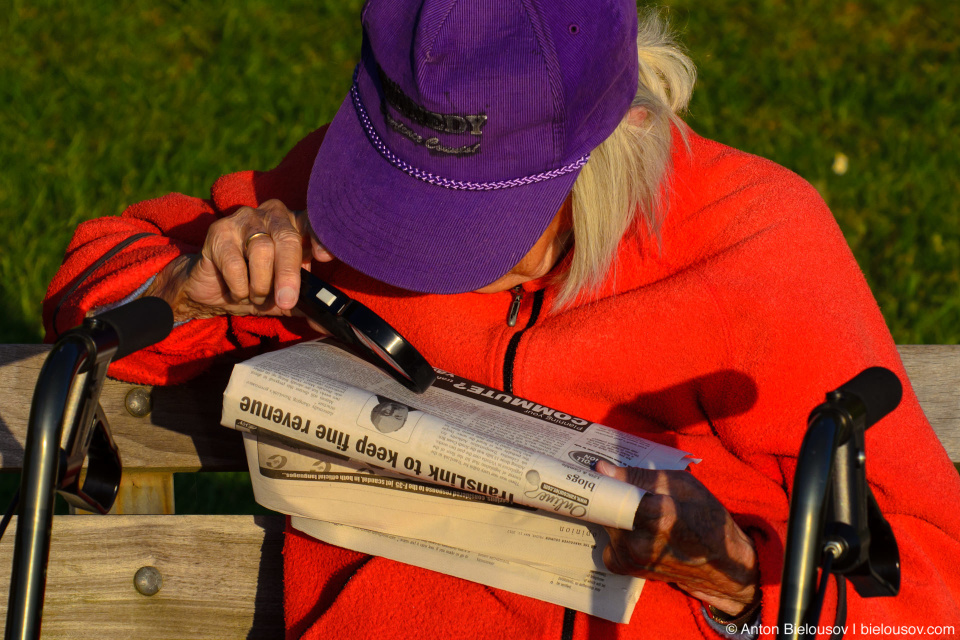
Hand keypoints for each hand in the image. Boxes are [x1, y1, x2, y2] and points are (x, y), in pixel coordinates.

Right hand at [145, 199, 333, 323]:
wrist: (212, 289)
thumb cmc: (254, 286)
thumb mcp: (284, 298)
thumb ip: (305, 306)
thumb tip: (326, 324)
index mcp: (295, 225)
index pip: (314, 223)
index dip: (321, 238)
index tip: (324, 258)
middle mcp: (272, 215)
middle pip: (287, 239)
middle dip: (288, 274)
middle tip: (286, 300)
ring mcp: (245, 219)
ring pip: (261, 249)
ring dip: (260, 283)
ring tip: (256, 296)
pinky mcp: (219, 231)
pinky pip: (235, 262)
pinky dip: (239, 285)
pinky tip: (237, 291)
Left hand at [597, 461, 759, 616]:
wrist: (720, 563)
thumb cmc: (706, 517)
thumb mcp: (682, 484)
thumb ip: (640, 475)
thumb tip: (602, 467)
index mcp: (658, 516)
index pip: (612, 492)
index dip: (602, 478)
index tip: (593, 468)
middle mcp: (640, 541)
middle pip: (604, 507)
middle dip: (606, 493)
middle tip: (610, 483)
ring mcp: (630, 558)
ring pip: (604, 523)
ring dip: (612, 512)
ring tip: (632, 508)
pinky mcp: (624, 568)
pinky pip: (607, 541)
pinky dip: (615, 532)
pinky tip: (633, 528)